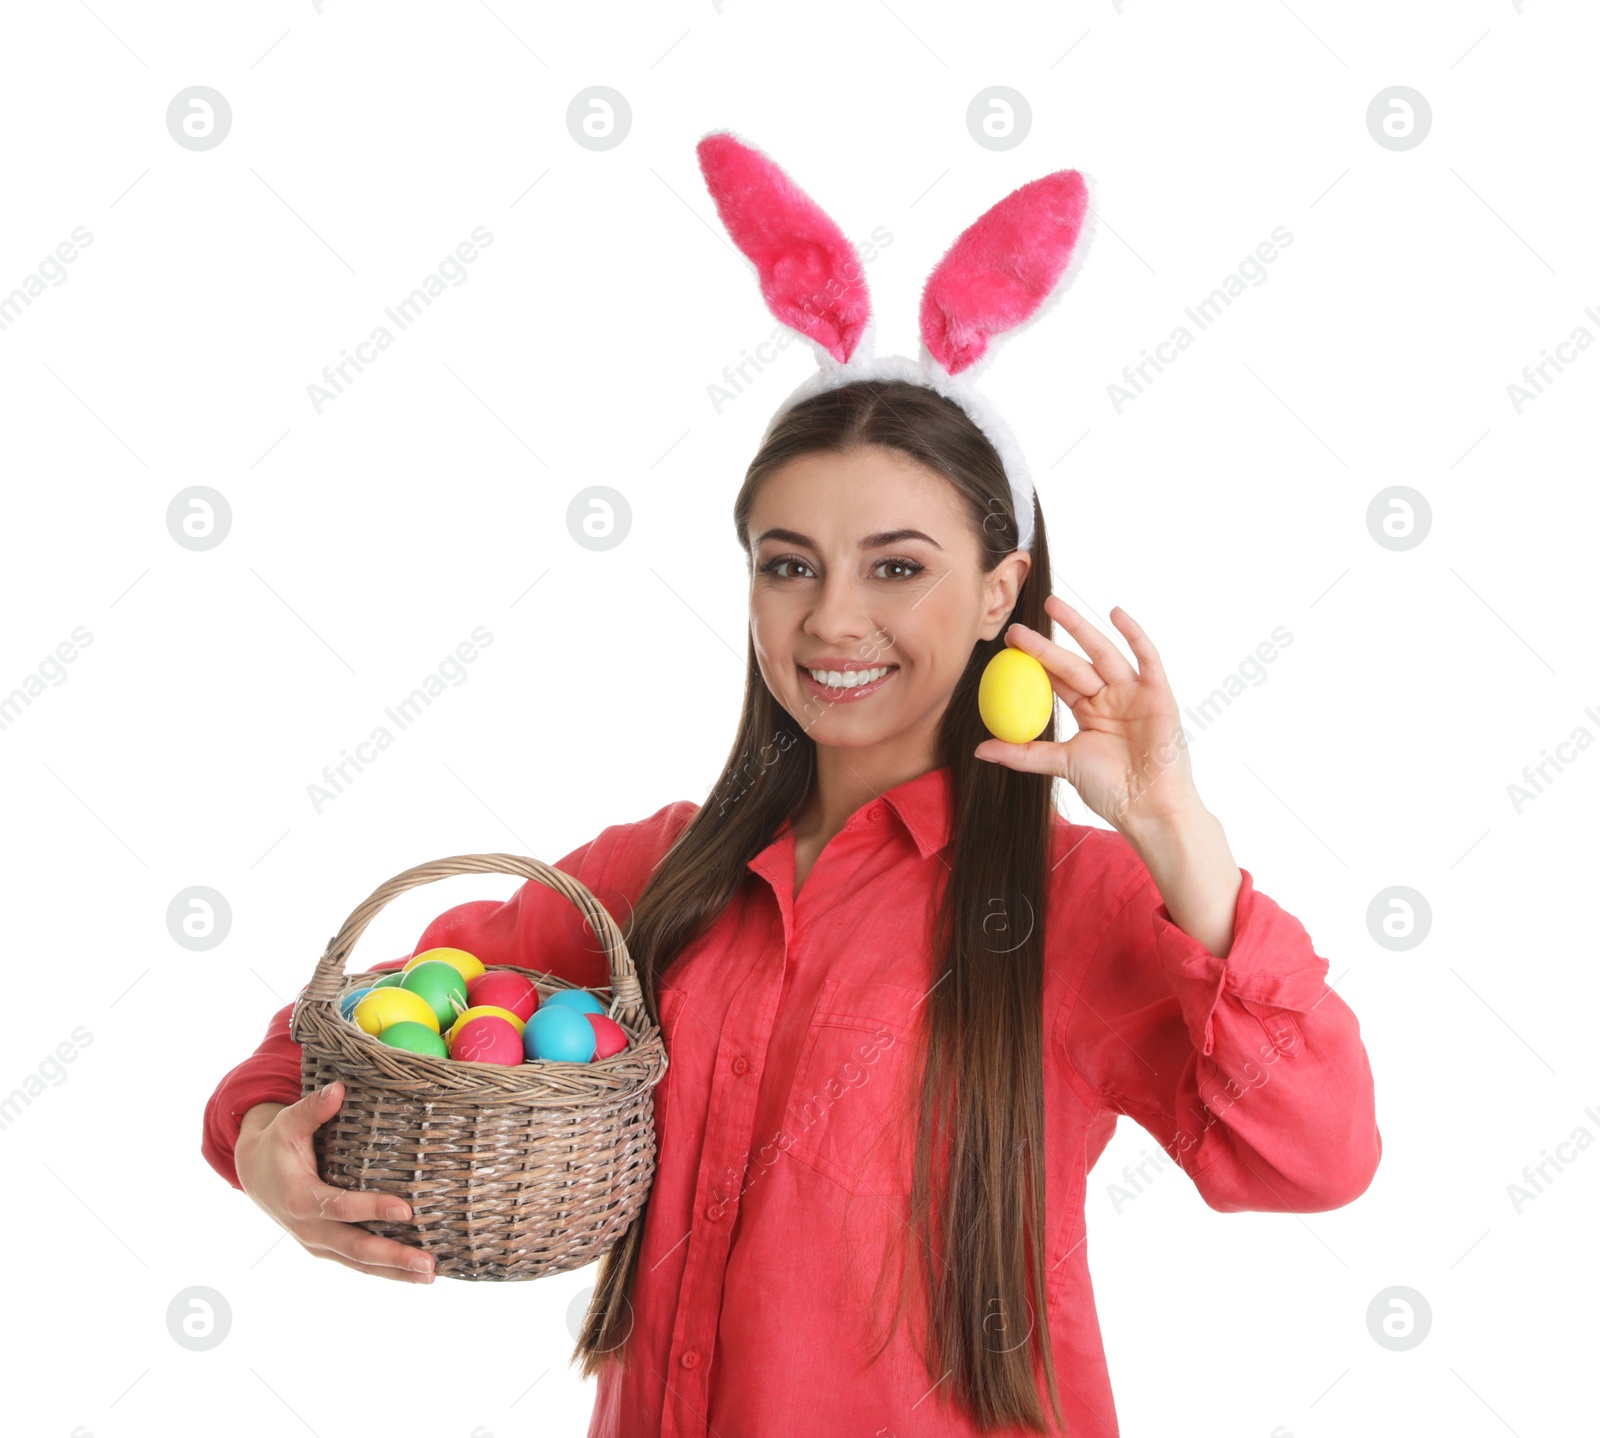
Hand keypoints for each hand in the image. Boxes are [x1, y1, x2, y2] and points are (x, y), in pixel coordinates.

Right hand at [235, 1082, 435, 1283]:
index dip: (371, 1209)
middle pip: (354, 1248)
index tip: (406, 1209)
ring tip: (430, 1276)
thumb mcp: (288, 1124)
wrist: (255, 1173)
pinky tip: (413, 1273)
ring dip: (394, 1272)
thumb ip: (312, 1108)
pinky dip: (385, 1271)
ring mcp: (318, 1243)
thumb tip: (338, 1089)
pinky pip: (358, 1263)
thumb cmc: (277, 1144)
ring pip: (358, 1263)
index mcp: (299, 1198)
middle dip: (393, 1258)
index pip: (339, 1207)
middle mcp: (309, 1229)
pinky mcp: (327, 1248)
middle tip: (428, 1264)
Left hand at [975, 596, 1202, 835]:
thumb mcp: (1061, 765)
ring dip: (1079, 627)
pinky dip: (1134, 635)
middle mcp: (1111, 698)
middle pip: (1074, 662)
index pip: (1057, 680)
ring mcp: (1135, 694)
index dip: (1033, 662)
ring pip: (1103, 653)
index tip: (1006, 646)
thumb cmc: (1111, 790)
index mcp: (1090, 712)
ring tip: (1053, 605)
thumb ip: (1024, 753)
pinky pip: (1147, 659)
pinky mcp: (1159, 695)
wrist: (1149, 810)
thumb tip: (980, 749)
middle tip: (1016, 627)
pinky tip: (1116, 613)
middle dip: (1045, 644)